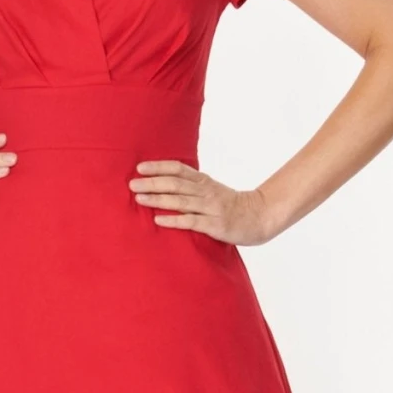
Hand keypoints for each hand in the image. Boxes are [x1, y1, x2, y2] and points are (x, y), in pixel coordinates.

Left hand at [128, 160, 276, 245]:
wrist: (260, 217)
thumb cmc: (231, 205)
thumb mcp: (212, 190)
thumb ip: (192, 187)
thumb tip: (164, 184)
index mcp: (204, 181)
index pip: (178, 169)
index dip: (159, 167)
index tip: (140, 168)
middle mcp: (206, 192)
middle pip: (175, 183)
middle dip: (152, 183)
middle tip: (132, 184)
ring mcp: (210, 208)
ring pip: (180, 201)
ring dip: (158, 199)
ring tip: (140, 199)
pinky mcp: (214, 225)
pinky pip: (191, 221)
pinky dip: (173, 220)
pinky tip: (158, 220)